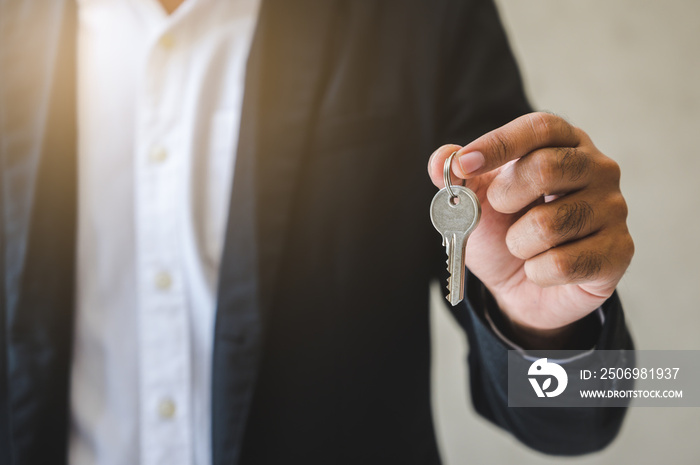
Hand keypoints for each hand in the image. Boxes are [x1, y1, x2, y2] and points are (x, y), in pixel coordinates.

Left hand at [428, 113, 633, 345]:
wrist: (523, 287)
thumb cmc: (503, 232)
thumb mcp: (474, 202)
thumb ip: (458, 177)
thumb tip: (442, 159)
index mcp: (564, 143)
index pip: (539, 128)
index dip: (499, 144)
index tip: (464, 163)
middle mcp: (597, 168)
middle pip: (548, 168)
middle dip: (505, 197)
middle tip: (499, 210)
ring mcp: (613, 209)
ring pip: (549, 224)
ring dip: (518, 243)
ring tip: (523, 246)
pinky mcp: (619, 252)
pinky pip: (564, 264)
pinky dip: (537, 272)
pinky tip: (542, 269)